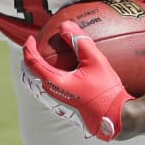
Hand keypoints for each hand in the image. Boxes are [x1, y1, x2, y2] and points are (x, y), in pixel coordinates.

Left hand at [20, 22, 132, 141]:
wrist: (115, 119)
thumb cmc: (106, 91)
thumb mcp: (96, 62)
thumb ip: (80, 42)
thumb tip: (65, 25)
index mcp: (54, 82)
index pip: (32, 62)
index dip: (28, 48)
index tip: (31, 38)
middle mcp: (51, 94)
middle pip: (29, 76)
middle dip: (29, 61)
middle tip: (34, 49)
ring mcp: (57, 104)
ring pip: (37, 86)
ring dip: (36, 71)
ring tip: (44, 60)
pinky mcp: (64, 109)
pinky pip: (47, 92)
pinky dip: (46, 79)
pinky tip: (60, 75)